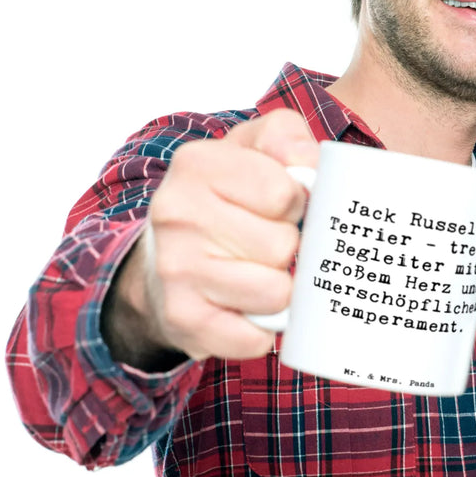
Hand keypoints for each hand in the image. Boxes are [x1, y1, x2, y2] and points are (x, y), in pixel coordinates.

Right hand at [102, 109, 318, 366]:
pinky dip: (262, 329)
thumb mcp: (254, 149)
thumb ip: (287, 137)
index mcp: (197, 164)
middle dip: (287, 247)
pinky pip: (256, 338)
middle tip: (263, 242)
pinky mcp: (183, 320)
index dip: (296, 204)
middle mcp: (177, 214)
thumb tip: (309, 164)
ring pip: (276, 293)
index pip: (286, 193)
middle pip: (283, 245)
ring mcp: (176, 270)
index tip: (278, 206)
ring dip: (279, 289)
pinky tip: (245, 308)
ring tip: (256, 272)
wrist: (165, 259)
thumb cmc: (227, 199)